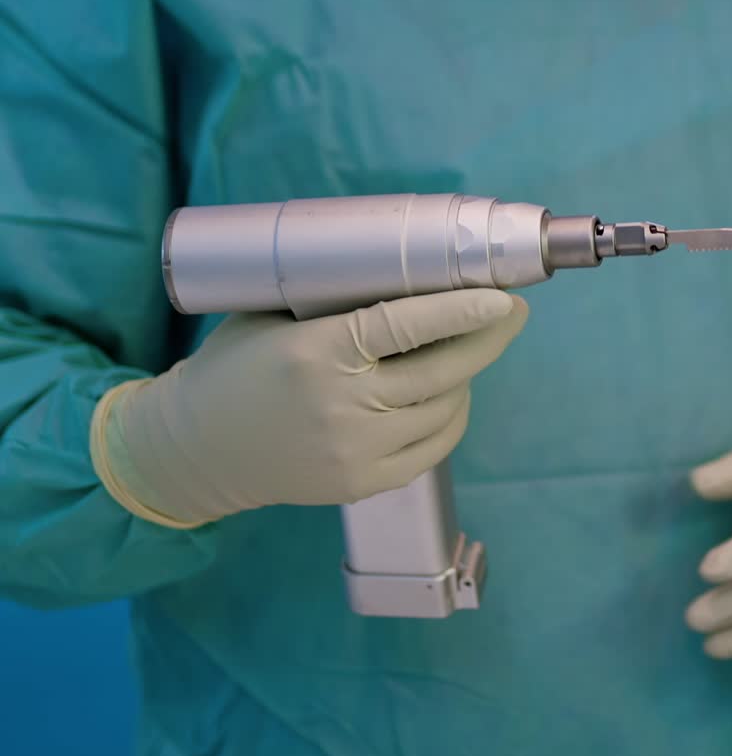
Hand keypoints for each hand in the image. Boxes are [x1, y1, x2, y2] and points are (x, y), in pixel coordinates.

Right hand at [90, 289, 527, 526]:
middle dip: (488, 339)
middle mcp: (342, 406)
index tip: (502, 297)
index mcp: (316, 353)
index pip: (405, 327)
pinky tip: (451, 393)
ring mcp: (355, 451)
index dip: (461, 312)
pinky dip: (450, 416)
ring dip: (466, 376)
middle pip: (440, 371)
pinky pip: (432, 447)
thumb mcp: (271, 317)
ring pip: (443, 409)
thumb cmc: (234, 369)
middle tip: (513, 314)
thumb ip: (333, 300)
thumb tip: (407, 270)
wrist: (194, 450)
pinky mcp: (362, 484)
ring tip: (472, 348)